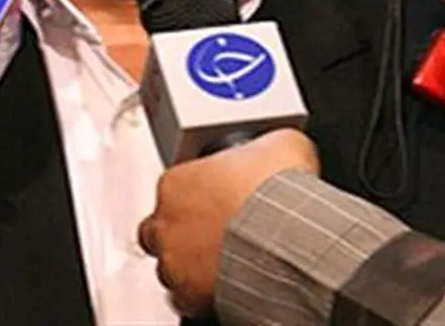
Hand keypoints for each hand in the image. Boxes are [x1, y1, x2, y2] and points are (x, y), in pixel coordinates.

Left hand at [136, 129, 319, 315]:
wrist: (286, 234)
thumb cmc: (276, 191)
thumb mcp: (280, 145)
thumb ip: (266, 147)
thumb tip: (281, 147)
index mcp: (177, 182)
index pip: (173, 188)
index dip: (198, 193)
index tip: (219, 196)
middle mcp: (167, 221)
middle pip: (158, 228)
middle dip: (181, 230)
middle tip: (214, 229)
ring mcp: (175, 260)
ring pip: (168, 265)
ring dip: (189, 263)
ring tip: (222, 261)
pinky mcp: (190, 295)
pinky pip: (186, 298)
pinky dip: (202, 293)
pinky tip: (225, 285)